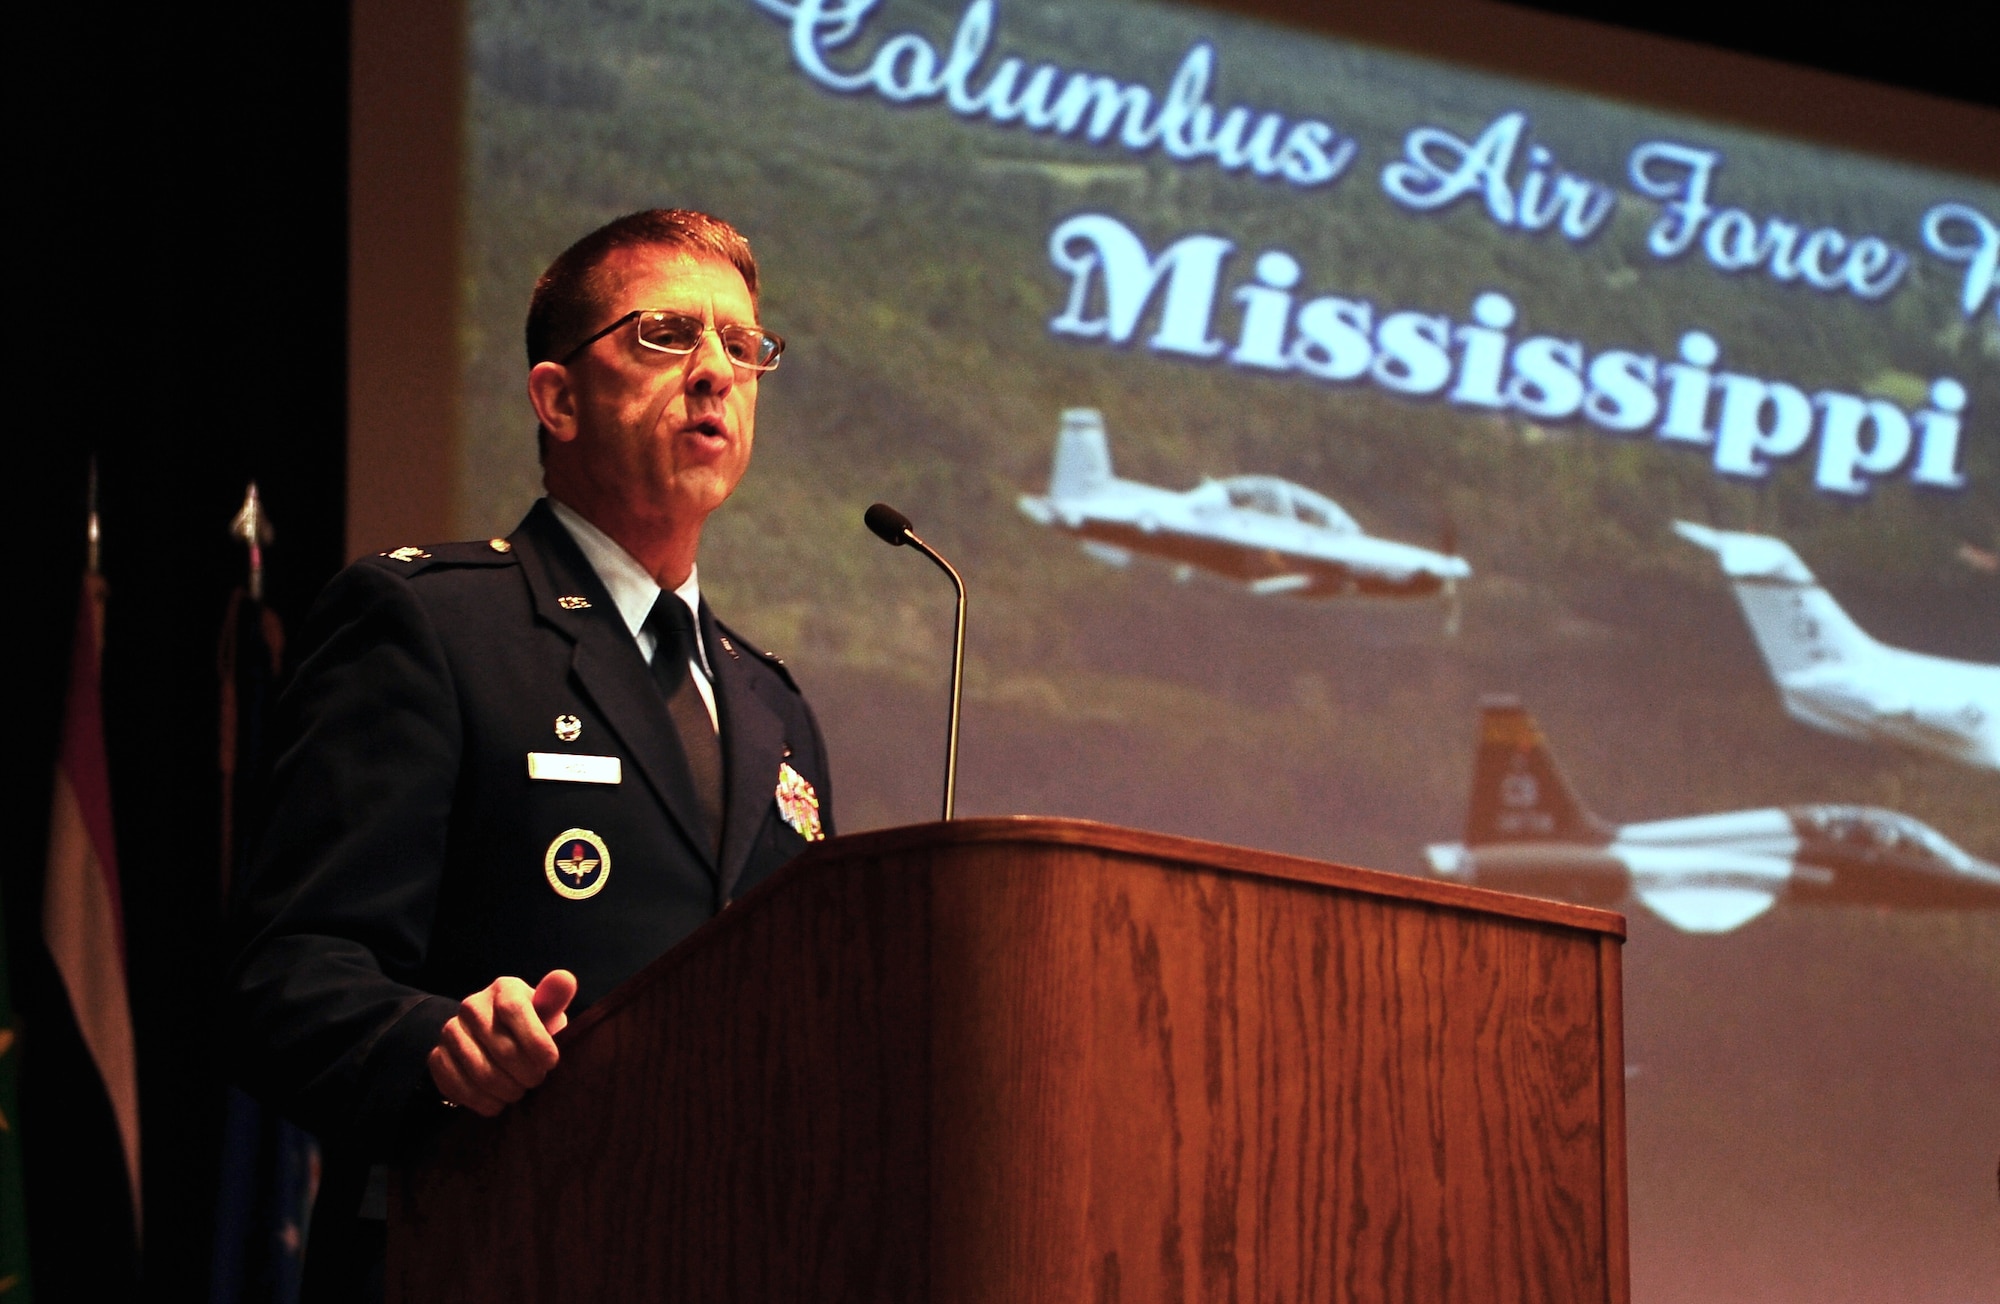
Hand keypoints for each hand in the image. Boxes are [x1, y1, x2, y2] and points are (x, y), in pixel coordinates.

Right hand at [427, 969, 577, 1116]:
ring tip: (519, 1091)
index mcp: (503, 988)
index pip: (515, 1010)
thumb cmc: (529, 1026)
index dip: (535, 1041)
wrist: (491, 1039)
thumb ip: (555, 998)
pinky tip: (497, 1101)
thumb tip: (565, 979)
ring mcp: (450, 1031)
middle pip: (503, 1049)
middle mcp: (472, 1005)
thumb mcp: (546, 1011)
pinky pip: (459, 1086)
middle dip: (527, 1074)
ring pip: (482, 1073)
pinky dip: (483, 1101)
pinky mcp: (436, 1056)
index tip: (551, 1062)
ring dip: (507, 1091)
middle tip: (537, 1081)